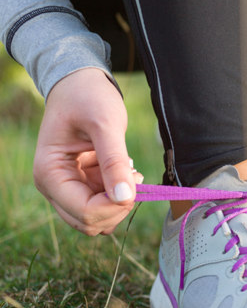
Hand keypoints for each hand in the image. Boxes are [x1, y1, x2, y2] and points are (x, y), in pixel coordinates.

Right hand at [33, 68, 140, 234]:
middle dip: (117, 207)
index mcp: (49, 174)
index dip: (115, 206)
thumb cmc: (88, 97)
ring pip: (98, 219)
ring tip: (128, 170)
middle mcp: (53, 187)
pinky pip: (103, 205)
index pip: (84, 213)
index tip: (136, 181)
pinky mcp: (81, 185)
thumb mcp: (106, 124)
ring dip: (119, 202)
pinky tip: (124, 170)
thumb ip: (114, 161)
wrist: (80, 84)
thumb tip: (124, 197)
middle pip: (89, 223)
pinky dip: (119, 194)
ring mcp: (66, 188)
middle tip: (134, 176)